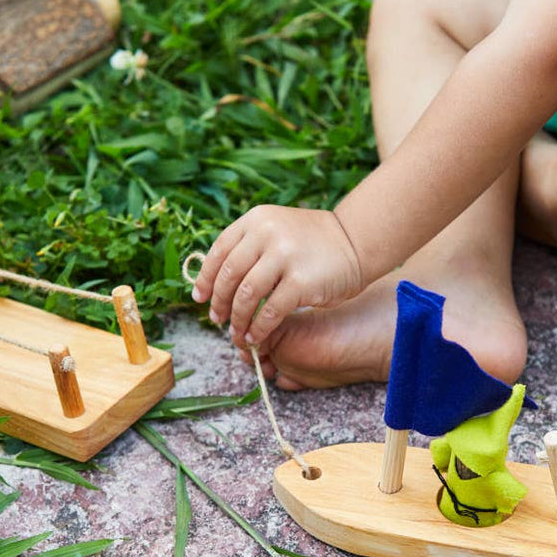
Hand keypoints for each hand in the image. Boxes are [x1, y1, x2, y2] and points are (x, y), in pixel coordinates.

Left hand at [191, 205, 363, 348]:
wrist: (356, 241)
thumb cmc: (313, 243)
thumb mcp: (276, 231)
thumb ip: (249, 248)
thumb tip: (215, 282)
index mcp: (256, 220)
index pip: (219, 252)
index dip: (206, 279)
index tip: (200, 298)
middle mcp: (266, 233)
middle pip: (229, 275)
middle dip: (219, 302)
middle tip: (217, 320)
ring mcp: (284, 256)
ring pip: (245, 295)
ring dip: (237, 319)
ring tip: (237, 333)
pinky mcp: (300, 281)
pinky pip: (269, 311)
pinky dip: (258, 328)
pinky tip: (256, 336)